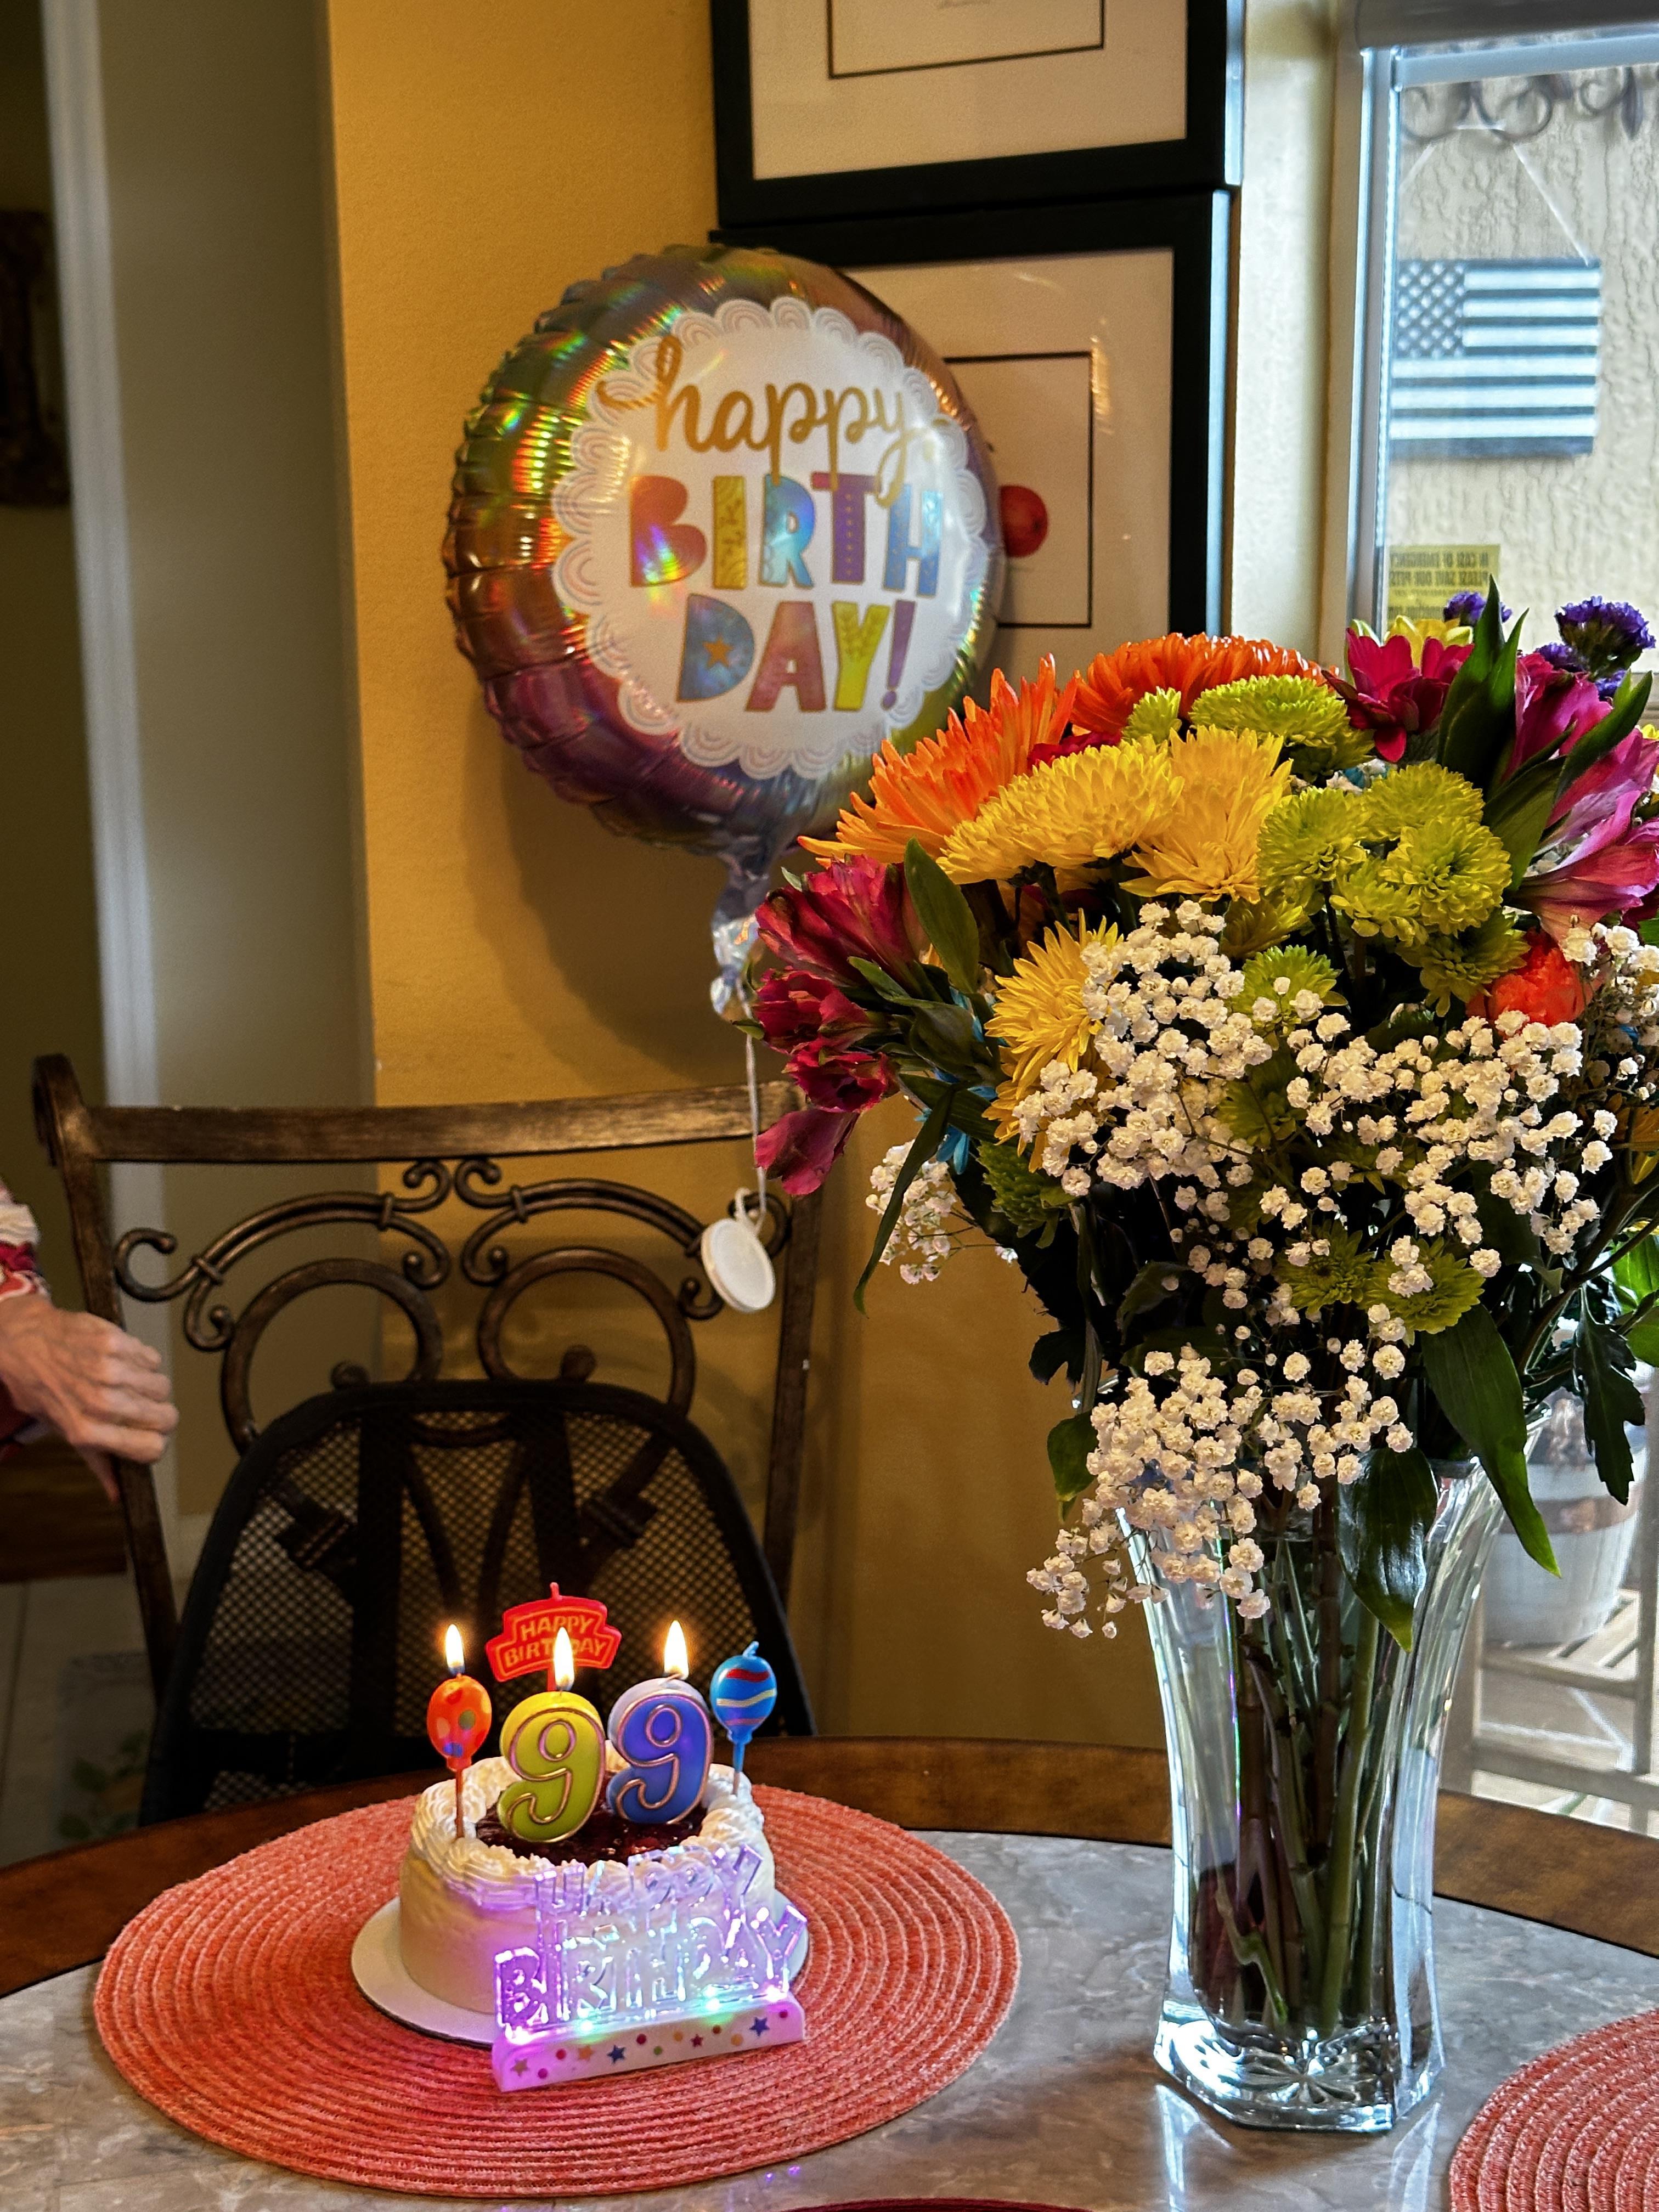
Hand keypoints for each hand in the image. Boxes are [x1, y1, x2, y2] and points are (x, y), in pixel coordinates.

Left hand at [0, 1297, 178, 1503]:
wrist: (20, 1343)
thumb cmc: (39, 1387)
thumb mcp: (63, 1430)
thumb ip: (97, 1462)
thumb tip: (118, 1493)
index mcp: (87, 1431)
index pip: (152, 1447)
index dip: (157, 1443)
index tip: (151, 1437)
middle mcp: (101, 1402)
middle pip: (166, 1417)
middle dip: (160, 1415)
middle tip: (145, 1408)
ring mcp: (110, 1371)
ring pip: (162, 1386)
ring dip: (151, 1386)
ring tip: (129, 1383)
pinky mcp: (116, 1343)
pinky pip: (152, 1358)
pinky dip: (143, 1361)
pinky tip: (122, 1362)